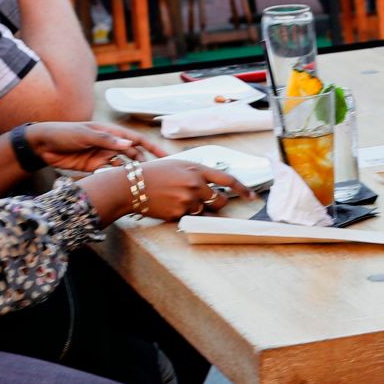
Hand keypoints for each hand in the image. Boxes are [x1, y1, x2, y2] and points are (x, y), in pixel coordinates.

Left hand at [26, 121, 166, 173]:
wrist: (42, 145)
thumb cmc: (63, 133)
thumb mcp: (85, 135)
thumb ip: (107, 140)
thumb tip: (129, 144)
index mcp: (111, 133)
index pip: (137, 140)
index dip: (153, 148)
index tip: (167, 158)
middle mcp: (110, 145)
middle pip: (134, 156)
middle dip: (146, 165)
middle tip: (158, 179)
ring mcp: (103, 157)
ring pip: (124, 167)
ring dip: (133, 175)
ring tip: (144, 185)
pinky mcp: (94, 168)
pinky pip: (110, 175)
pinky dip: (118, 180)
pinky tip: (125, 188)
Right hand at [133, 158, 252, 217]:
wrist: (131, 186)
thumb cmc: (153, 173)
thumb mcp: (177, 165)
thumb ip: (196, 173)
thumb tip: (213, 185)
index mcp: (196, 169)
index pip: (227, 180)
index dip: (243, 189)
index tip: (252, 196)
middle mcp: (195, 184)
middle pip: (220, 201)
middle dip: (216, 203)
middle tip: (204, 200)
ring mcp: (187, 200)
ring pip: (205, 212)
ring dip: (199, 209)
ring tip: (180, 200)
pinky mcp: (179, 214)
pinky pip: (190, 218)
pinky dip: (184, 214)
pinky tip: (170, 205)